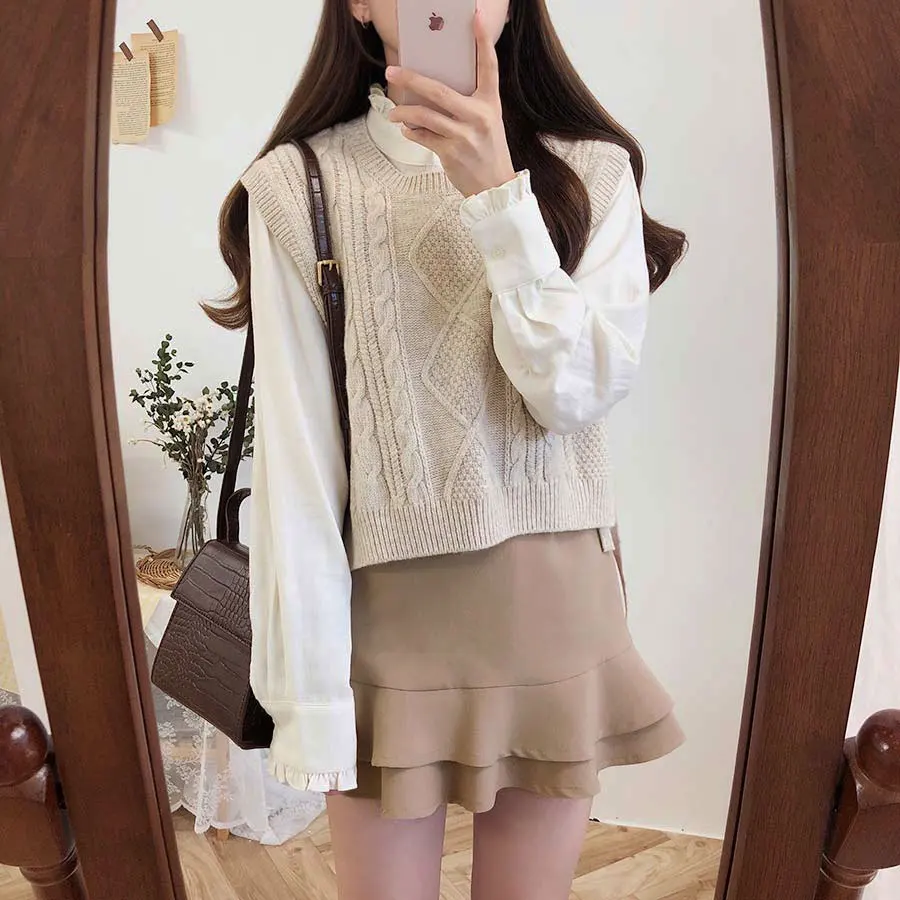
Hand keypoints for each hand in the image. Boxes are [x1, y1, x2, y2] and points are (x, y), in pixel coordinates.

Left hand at [385, 8, 515, 197]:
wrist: (495, 187)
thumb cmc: (488, 151)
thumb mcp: (487, 122)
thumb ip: (468, 104)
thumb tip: (432, 90)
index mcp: (490, 104)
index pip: (489, 67)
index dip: (483, 40)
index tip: (476, 16)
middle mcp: (478, 117)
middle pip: (438, 90)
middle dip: (411, 79)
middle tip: (392, 72)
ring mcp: (464, 136)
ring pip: (424, 116)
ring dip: (404, 112)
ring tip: (394, 113)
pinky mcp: (451, 153)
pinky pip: (423, 137)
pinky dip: (411, 132)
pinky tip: (407, 130)